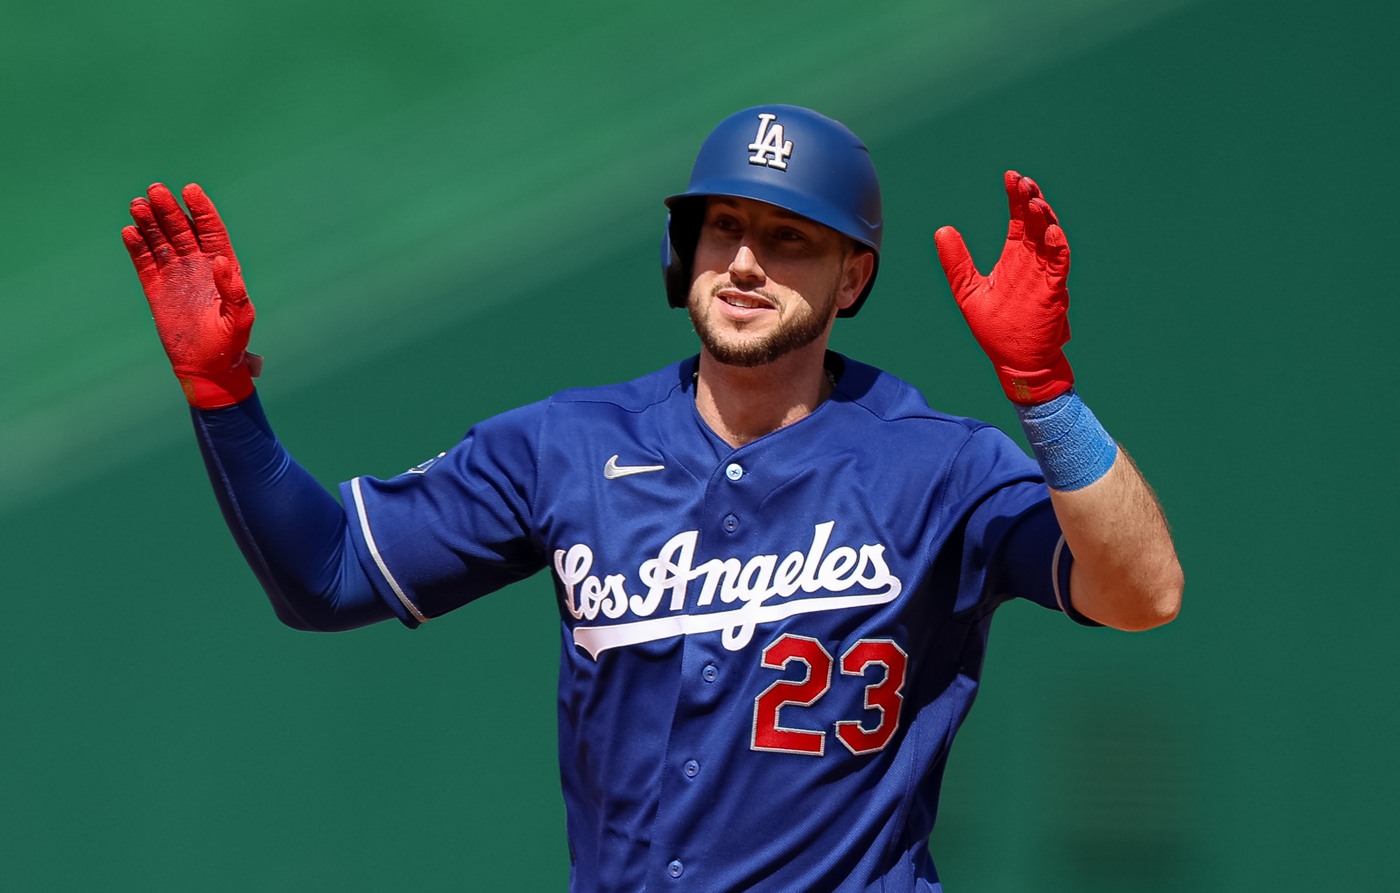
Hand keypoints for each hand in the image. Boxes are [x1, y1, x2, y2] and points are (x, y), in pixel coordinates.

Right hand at [122, 183, 258, 407]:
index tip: (190, 190)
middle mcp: (197, 265)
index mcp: (222, 267)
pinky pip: (144, 261)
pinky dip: (136, 246)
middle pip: (181, 228)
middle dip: (169, 208)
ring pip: (160, 240)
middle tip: (155, 191)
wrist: (206, 367)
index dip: (201, 208)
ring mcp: (175, 274)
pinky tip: (129, 231)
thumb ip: (234, 289)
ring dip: (149, 222)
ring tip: (138, 205)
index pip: (211, 229)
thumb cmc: (229, 343)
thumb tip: (221, 260)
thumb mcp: (239, 317)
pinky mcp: (155, 287)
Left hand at [935, 171, 1072, 403]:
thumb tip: (941, 230)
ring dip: (1044, 219)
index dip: (1015, 197)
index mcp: (1014, 257)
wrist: (1015, 362)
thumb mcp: (968, 291)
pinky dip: (1057, 248)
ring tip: (1035, 201)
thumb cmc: (995, 328)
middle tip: (1022, 181)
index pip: (1018, 219)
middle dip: (1030, 200)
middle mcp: (1031, 262)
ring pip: (1049, 239)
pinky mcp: (1053, 292)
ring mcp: (1044, 275)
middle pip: (1035, 222)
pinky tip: (1050, 232)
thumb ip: (957, 263)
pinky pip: (1059, 266)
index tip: (1010, 175)